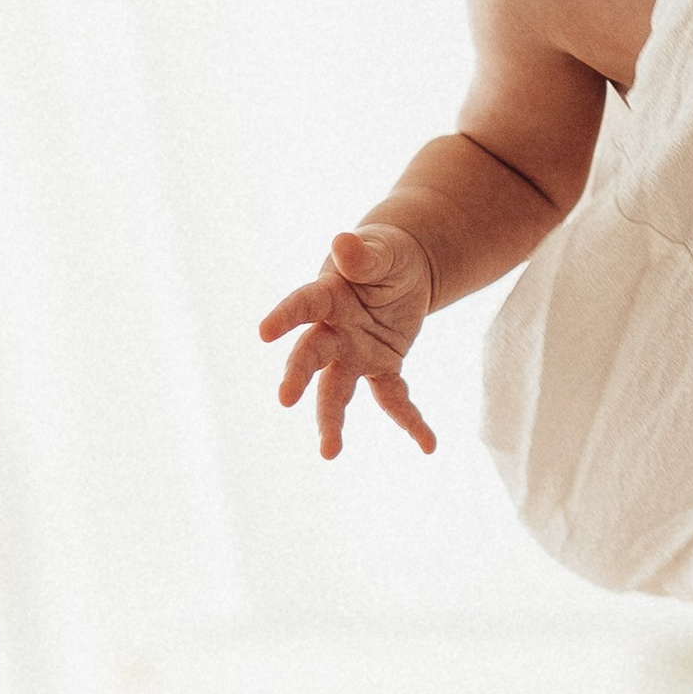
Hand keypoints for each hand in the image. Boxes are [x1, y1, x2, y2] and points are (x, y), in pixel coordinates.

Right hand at [258, 224, 437, 456]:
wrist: (401, 269)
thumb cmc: (383, 255)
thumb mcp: (381, 250)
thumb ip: (363, 253)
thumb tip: (343, 240)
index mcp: (328, 295)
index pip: (304, 305)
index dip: (285, 316)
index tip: (264, 332)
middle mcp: (334, 331)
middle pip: (311, 355)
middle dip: (298, 376)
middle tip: (285, 399)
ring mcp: (355, 353)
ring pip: (336, 390)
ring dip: (331, 421)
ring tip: (329, 453)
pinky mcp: (381, 368)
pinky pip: (393, 398)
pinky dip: (410, 421)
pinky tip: (428, 445)